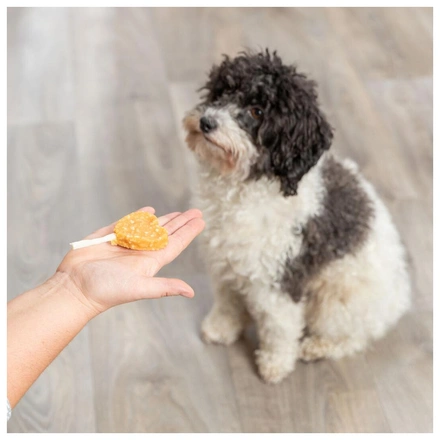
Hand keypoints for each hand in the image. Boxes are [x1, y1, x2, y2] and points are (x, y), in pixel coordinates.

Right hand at [57, 207, 204, 314]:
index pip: (176, 243)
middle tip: (196, 212)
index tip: (201, 220)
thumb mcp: (138, 287)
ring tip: (178, 213)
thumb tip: (191, 292)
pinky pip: (127, 223)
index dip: (189, 232)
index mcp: (150, 261)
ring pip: (149, 227)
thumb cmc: (106, 290)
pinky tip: (149, 212)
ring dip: (164, 220)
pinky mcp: (108, 237)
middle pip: (167, 233)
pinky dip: (139, 217)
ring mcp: (125, 243)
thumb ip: (164, 287)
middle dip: (181, 222)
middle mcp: (141, 251)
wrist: (74, 287)